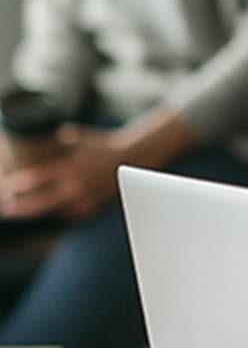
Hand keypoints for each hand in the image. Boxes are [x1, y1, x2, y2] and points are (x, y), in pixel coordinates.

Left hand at [0, 126, 122, 220]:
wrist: (135, 157)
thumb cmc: (106, 144)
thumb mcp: (81, 136)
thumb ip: (62, 138)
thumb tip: (47, 133)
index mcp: (69, 168)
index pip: (35, 180)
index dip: (16, 185)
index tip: (3, 187)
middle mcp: (75, 186)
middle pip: (40, 203)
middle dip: (20, 207)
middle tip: (5, 208)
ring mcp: (85, 198)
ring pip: (54, 212)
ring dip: (38, 212)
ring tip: (23, 211)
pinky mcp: (95, 206)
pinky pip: (71, 214)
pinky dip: (59, 214)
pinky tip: (50, 213)